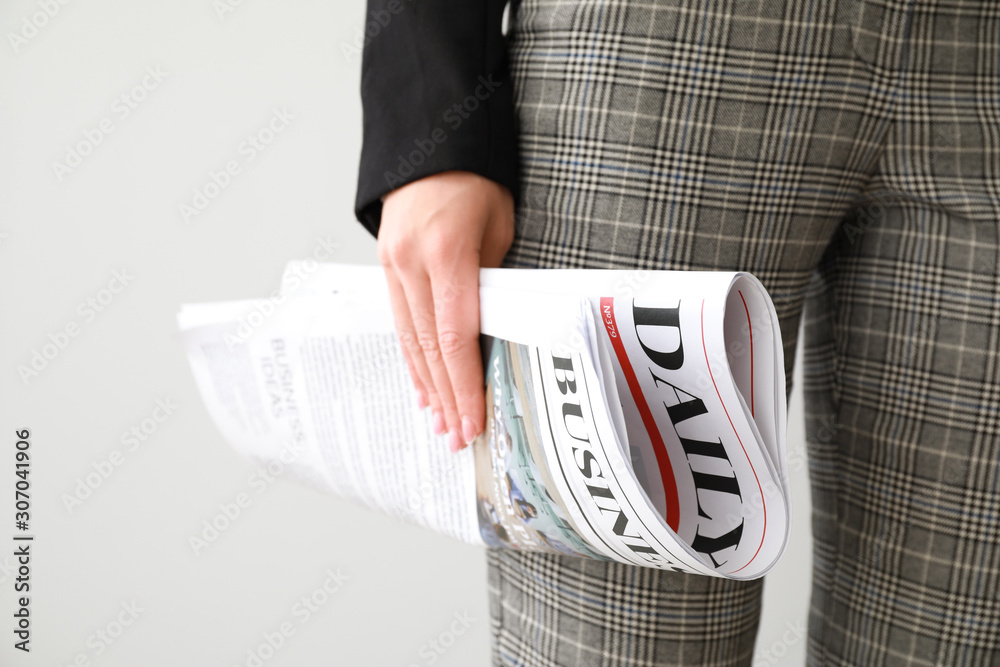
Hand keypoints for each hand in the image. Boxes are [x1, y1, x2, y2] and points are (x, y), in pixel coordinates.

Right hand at [378, 171, 514, 452]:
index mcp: (446, 253)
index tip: (474, 419)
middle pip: (430, 346)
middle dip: (446, 396)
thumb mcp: (500, 225)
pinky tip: (421, 384)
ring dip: (427, 385)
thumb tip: (492, 329)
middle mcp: (411, 264)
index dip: (465, 384)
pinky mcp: (385, 265)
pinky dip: (413, 357)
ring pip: (410, 339)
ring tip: (439, 422)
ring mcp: (393, 265)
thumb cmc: (475, 177)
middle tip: (459, 436)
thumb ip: (493, 280)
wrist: (429, 137)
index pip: (456, 335)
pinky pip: (401, 321)